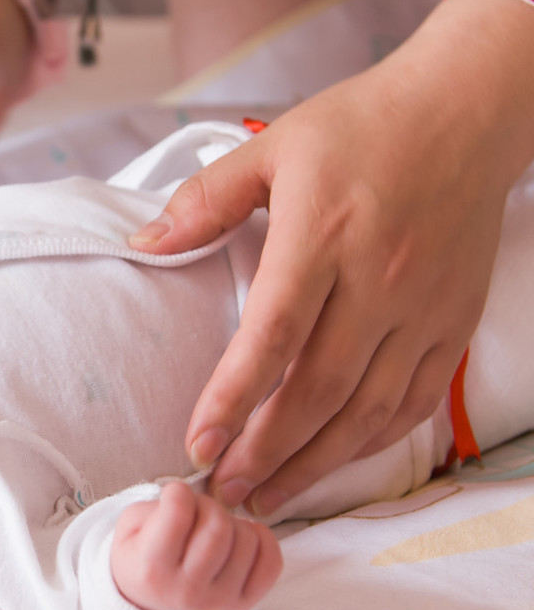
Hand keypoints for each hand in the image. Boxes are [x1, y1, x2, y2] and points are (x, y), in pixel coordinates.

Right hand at [110, 483, 281, 609]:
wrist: (150, 609)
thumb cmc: (140, 561)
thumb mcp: (127, 531)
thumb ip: (153, 508)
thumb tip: (193, 499)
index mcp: (152, 569)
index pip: (178, 513)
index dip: (177, 492)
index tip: (174, 496)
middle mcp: (187, 590)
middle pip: (218, 526)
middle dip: (208, 505)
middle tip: (197, 512)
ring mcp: (220, 601)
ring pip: (248, 539)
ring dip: (232, 523)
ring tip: (213, 531)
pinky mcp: (244, 605)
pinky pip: (271, 561)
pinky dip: (262, 539)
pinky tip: (240, 538)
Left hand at [130, 0, 533, 515]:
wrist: (467, 111)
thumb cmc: (360, 127)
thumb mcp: (272, 146)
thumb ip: (205, 199)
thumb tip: (142, 243)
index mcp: (323, 234)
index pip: (272, 335)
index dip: (232, 398)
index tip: (197, 444)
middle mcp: (378, 279)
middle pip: (318, 389)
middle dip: (266, 452)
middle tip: (223, 491)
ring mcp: (423, 307)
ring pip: (368, 409)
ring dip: (315, 464)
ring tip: (268, 497)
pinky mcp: (454, 322)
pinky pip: (414, 401)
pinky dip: (372, 442)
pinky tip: (332, 462)